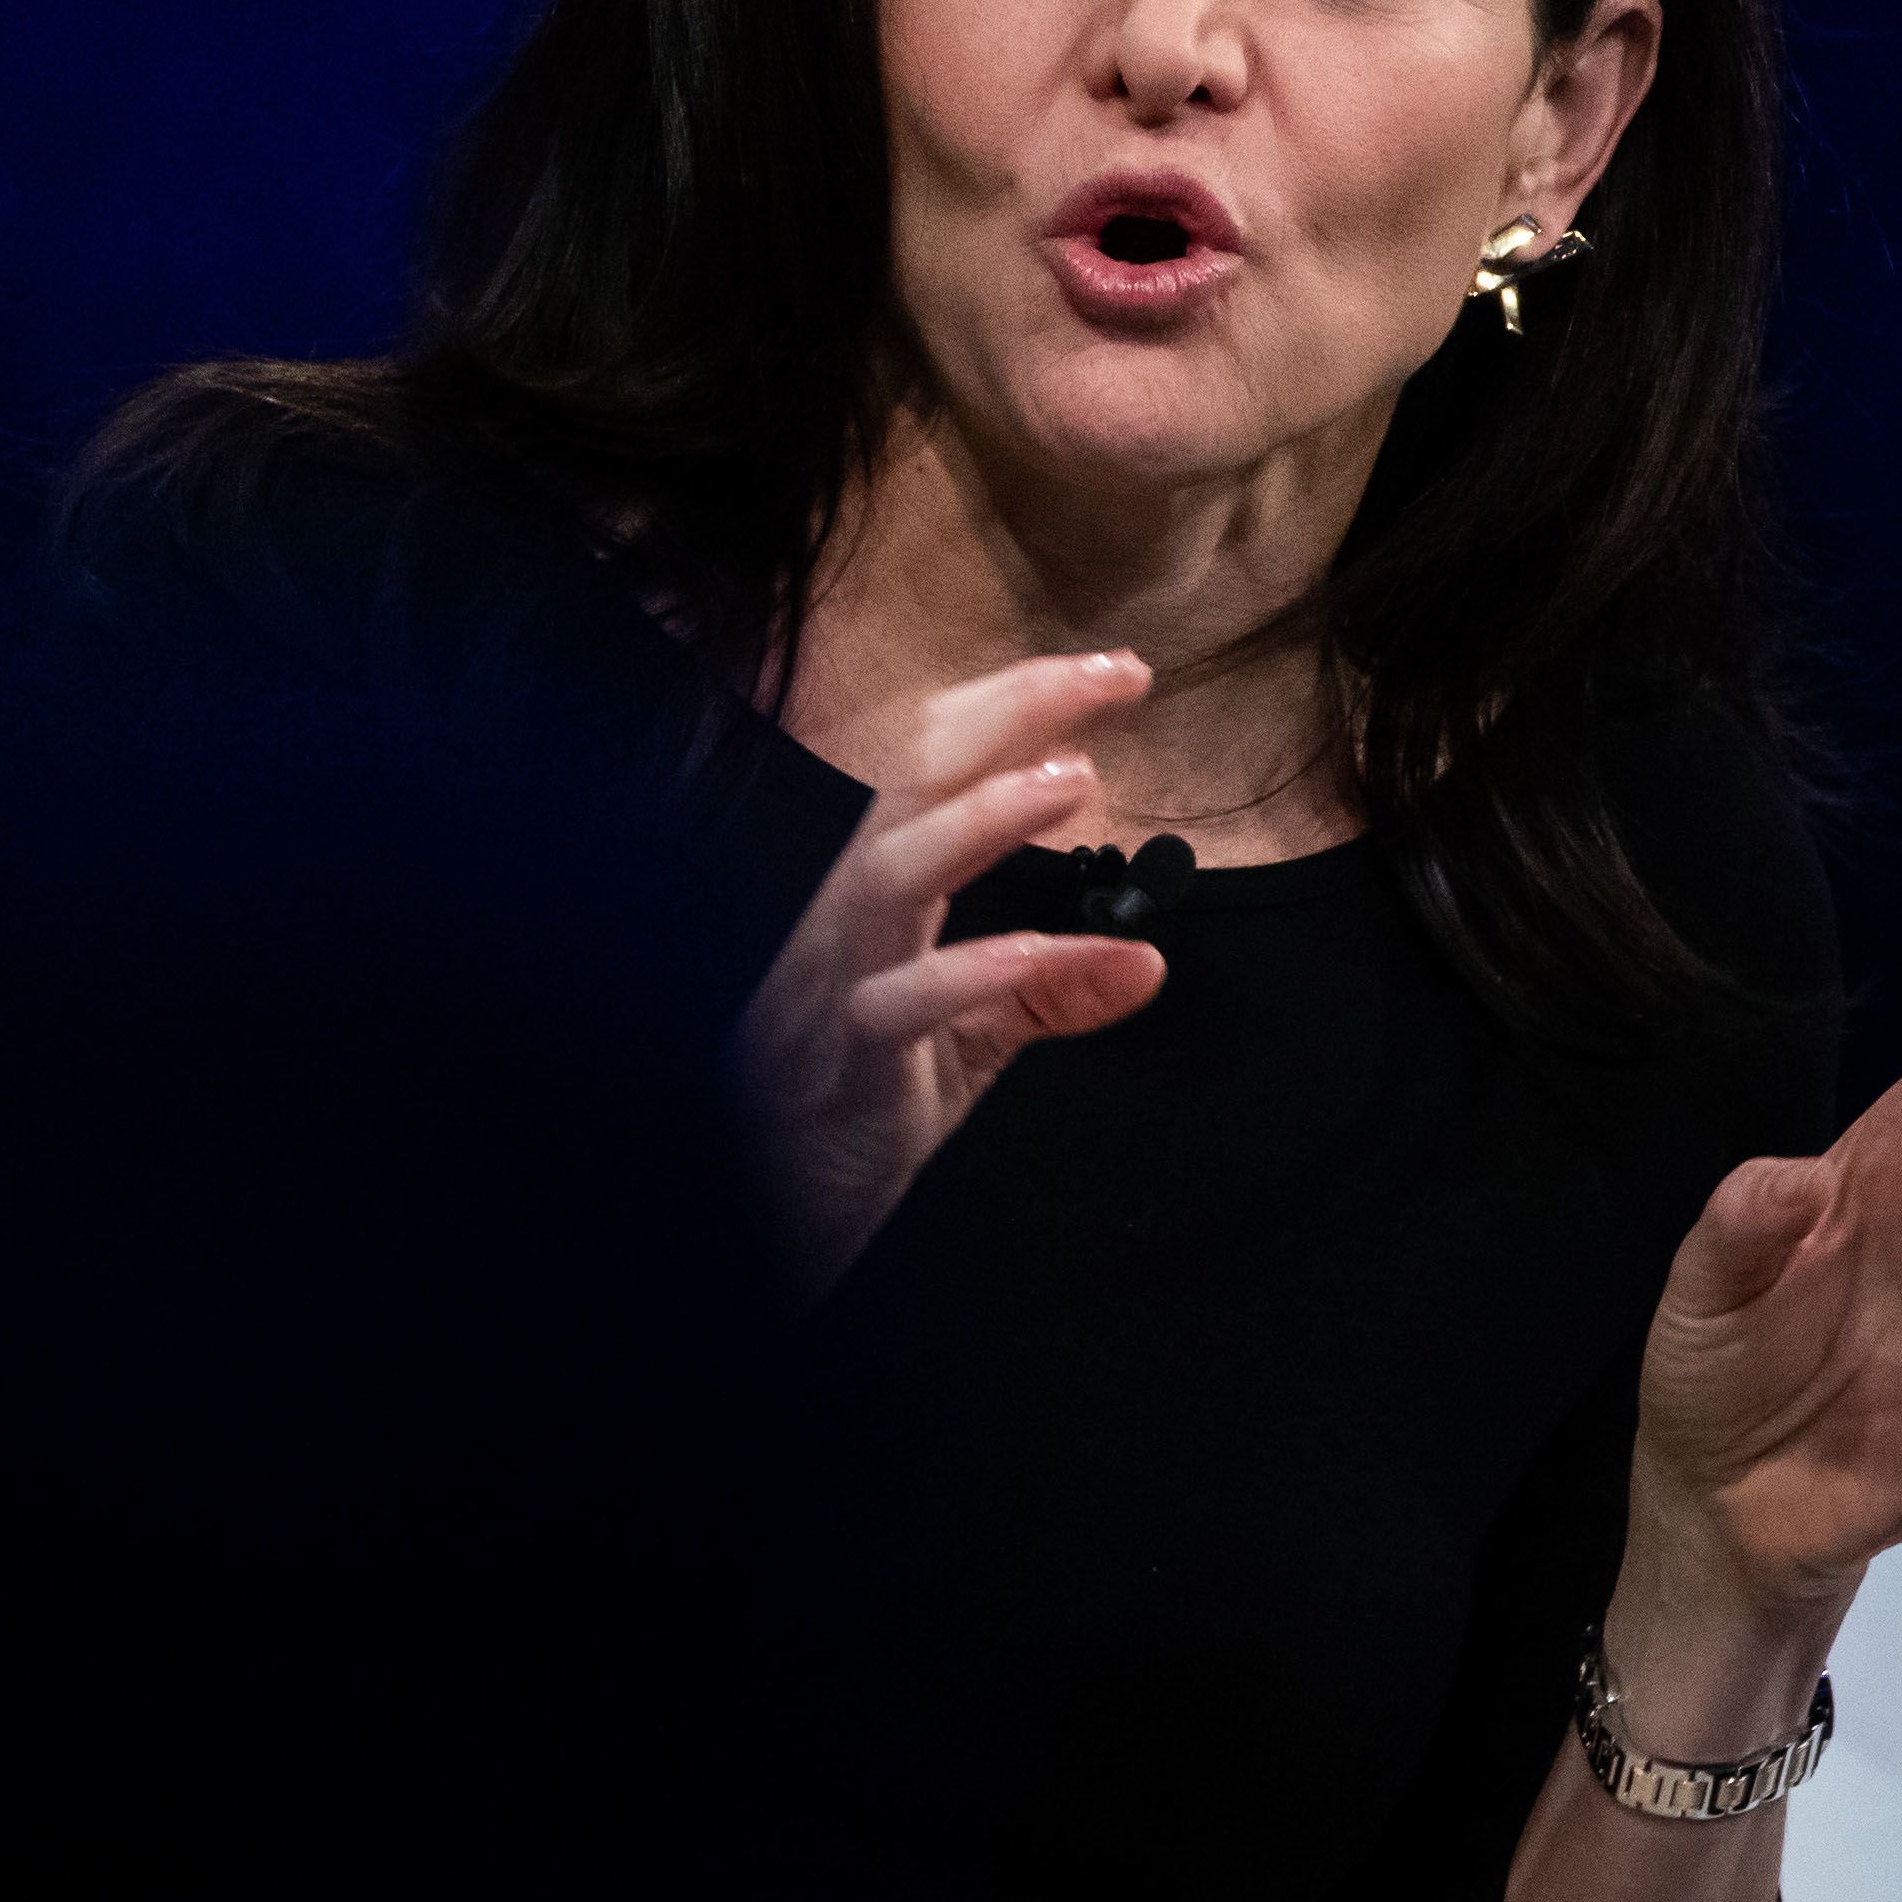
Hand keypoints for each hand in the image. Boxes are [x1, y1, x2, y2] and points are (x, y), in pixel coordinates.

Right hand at [732, 650, 1171, 1299]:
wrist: (757, 1228)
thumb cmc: (844, 1118)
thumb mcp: (960, 1049)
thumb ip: (1040, 997)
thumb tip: (1144, 961)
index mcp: (871, 899)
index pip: (934, 768)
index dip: (1014, 707)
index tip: (1111, 673)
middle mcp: (841, 918)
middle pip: (911, 781)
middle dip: (1011, 715)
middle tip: (1116, 674)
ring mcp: (829, 982)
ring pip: (892, 873)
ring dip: (982, 818)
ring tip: (1073, 778)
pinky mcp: (835, 1060)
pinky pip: (905, 1003)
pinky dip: (989, 973)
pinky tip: (1069, 956)